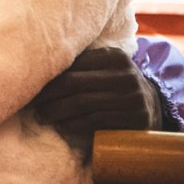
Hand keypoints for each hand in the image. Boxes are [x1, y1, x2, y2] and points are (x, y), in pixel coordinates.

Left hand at [31, 47, 159, 160]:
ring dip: (56, 112)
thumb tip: (37, 69)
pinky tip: (61, 126)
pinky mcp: (134, 118)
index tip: (32, 86)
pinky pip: (94, 121)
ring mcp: (132, 97)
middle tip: (34, 105)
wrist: (151, 108)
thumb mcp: (104, 70)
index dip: (49, 77)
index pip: (74, 65)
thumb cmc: (115, 87)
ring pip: (82, 104)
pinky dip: (73, 124)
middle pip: (74, 84)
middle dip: (49, 96)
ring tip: (42, 117)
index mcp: (114, 57)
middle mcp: (125, 74)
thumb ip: (81, 67)